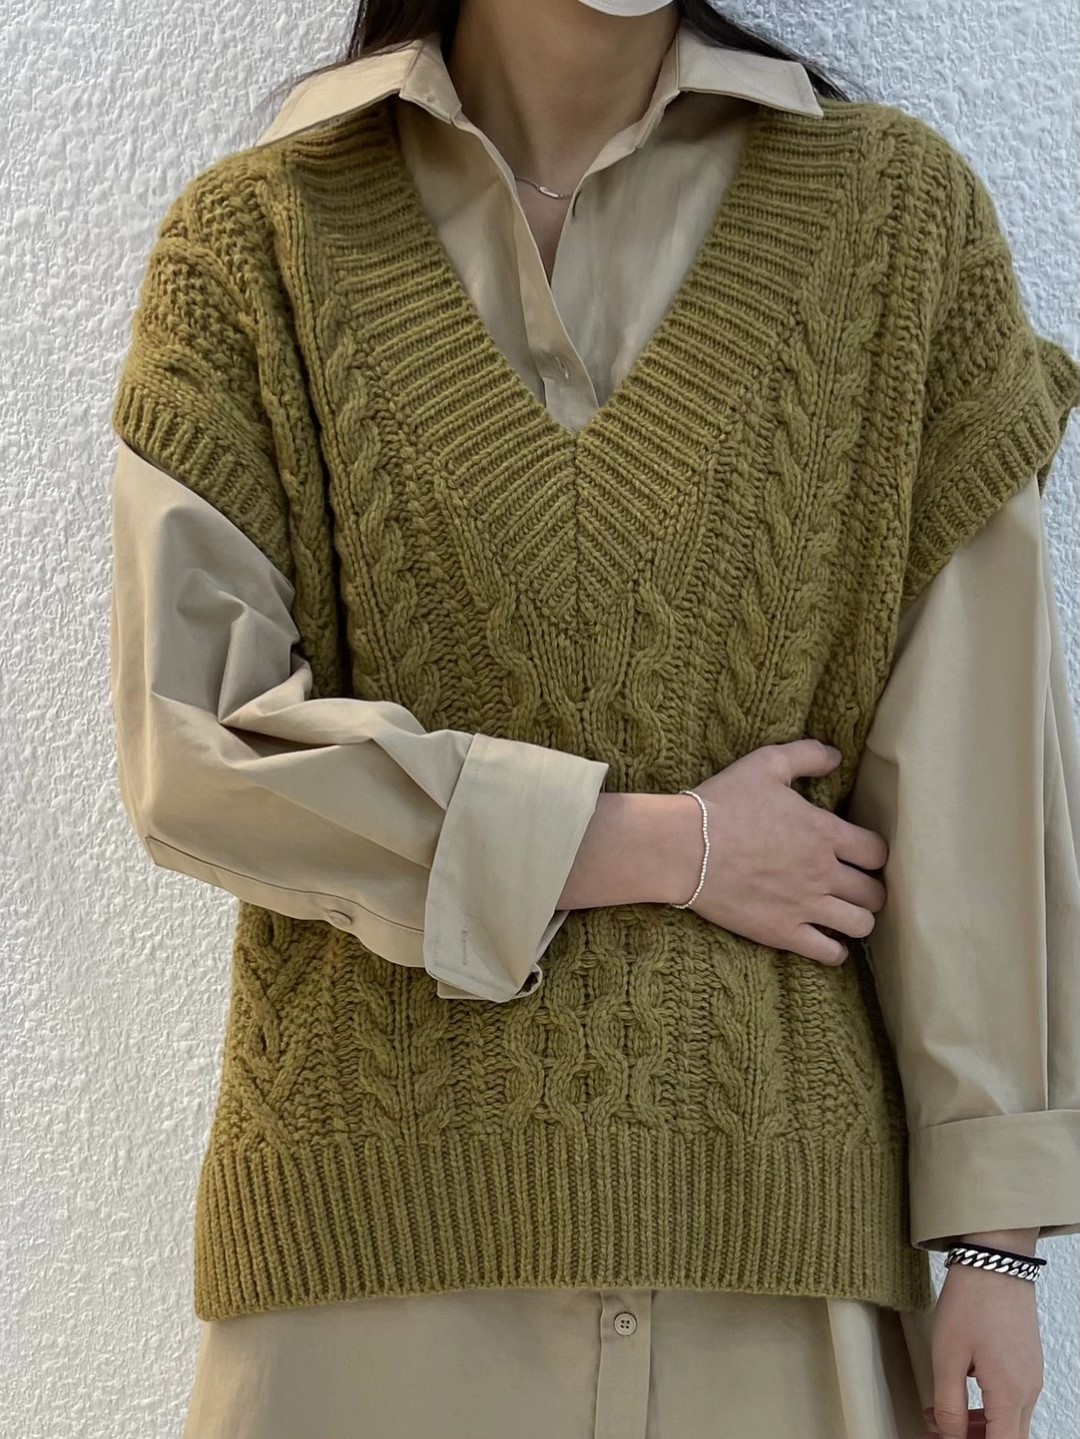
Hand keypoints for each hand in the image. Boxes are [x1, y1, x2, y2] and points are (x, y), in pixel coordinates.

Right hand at [680, 739, 888, 965]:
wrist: (682, 848)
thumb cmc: (722, 803)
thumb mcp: (765, 764)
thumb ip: (806, 756)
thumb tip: (837, 756)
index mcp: (824, 833)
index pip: (877, 852)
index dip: (873, 854)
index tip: (860, 855)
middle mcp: (823, 873)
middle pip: (873, 892)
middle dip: (869, 889)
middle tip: (854, 886)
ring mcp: (805, 906)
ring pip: (860, 924)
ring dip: (858, 919)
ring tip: (843, 914)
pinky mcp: (783, 932)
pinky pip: (829, 953)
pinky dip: (835, 950)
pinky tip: (827, 941)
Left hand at [920, 1262, 1043, 1437]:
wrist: (995, 1260)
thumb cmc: (971, 1301)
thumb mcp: (947, 1354)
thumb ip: (949, 1403)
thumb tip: (950, 1436)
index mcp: (1009, 1393)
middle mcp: (1028, 1390)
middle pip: (1007, 1438)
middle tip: (937, 1431)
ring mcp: (1030, 1376)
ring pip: (1009, 1421)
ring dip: (977, 1426)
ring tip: (938, 1413)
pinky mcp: (1026, 1363)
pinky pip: (1011, 1399)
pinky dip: (987, 1406)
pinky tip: (958, 1391)